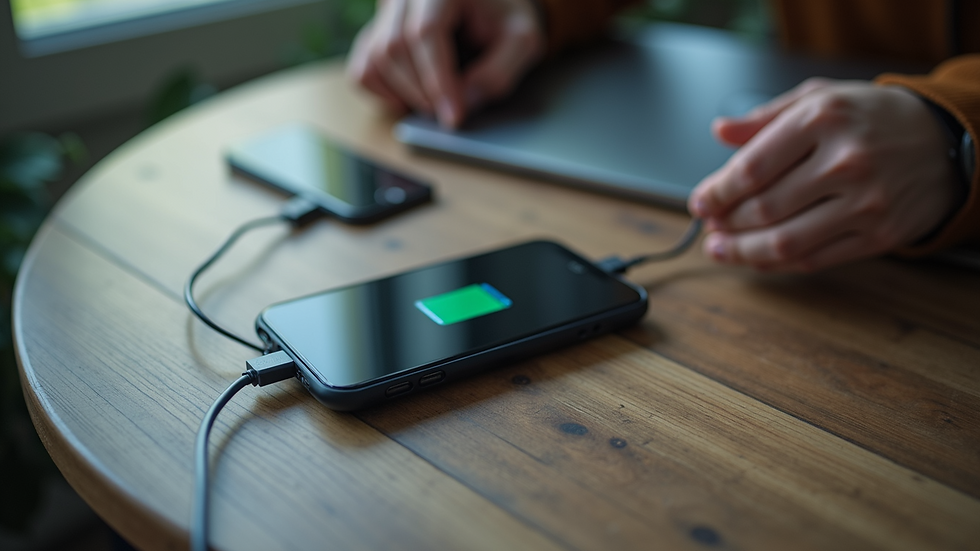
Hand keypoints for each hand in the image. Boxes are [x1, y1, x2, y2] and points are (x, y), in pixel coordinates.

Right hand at [347, 0, 544, 127]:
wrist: (490, 4)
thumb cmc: (506, 18)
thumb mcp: (522, 41)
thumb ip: (499, 72)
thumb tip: (464, 103)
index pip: (426, 31)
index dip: (438, 80)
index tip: (454, 116)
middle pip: (395, 47)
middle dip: (423, 92)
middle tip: (451, 114)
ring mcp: (386, 11)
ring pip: (375, 59)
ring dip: (404, 94)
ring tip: (437, 105)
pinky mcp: (375, 31)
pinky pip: (363, 68)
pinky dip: (383, 93)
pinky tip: (412, 99)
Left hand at [688, 78, 961, 271]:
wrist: (946, 140)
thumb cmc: (872, 118)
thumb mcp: (820, 98)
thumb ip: (765, 118)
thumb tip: (720, 132)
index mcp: (824, 119)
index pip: (753, 167)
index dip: (717, 191)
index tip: (699, 202)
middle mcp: (846, 161)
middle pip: (764, 208)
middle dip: (725, 223)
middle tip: (708, 226)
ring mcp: (866, 203)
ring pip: (785, 241)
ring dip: (742, 251)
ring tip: (720, 249)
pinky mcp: (880, 235)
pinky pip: (815, 259)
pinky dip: (777, 264)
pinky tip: (755, 258)